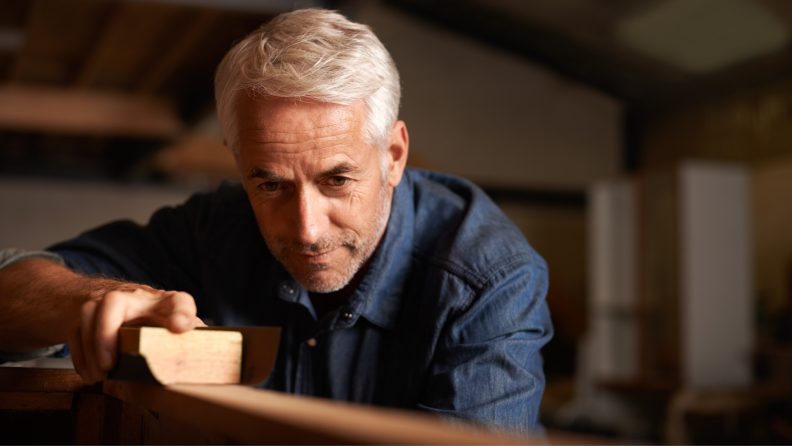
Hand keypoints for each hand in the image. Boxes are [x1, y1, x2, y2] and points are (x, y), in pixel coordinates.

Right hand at [68, 285, 205, 383]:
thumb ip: (192, 342)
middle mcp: (137, 298)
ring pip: (89, 312)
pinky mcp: (88, 312)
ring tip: (100, 374)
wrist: (126, 304)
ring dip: (90, 346)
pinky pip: (75, 328)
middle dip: (106, 333)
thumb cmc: (160, 320)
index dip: (181, 313)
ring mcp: (108, 301)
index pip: (179, 301)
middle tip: (110, 364)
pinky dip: (79, 354)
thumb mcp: (179, 330)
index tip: (180, 328)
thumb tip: (208, 361)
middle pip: (114, 301)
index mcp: (167, 303)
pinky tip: (90, 373)